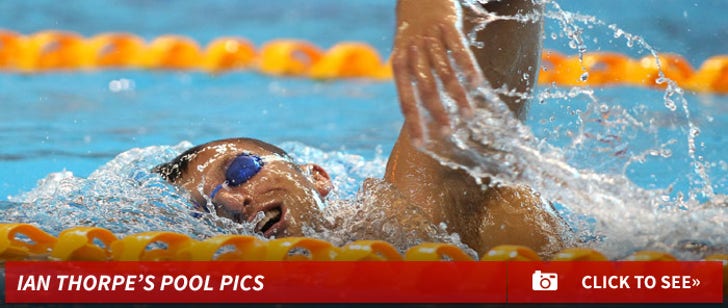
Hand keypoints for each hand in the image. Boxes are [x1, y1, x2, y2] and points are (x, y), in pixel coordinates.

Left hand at [392, 0, 484, 145]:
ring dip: (457, 96)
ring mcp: (430, 39)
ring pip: (445, 72)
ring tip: (468, 115)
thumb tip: (421, 115)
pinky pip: (459, 49)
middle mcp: (413, 53)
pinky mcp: (447, 26)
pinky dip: (468, 68)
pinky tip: (477, 84)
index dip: (413, 122)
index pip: (405, 99)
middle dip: (436, 113)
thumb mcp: (405, 56)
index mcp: (399, 64)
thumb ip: (412, 81)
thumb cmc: (413, 35)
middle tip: (448, 133)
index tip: (421, 144)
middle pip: (426, 89)